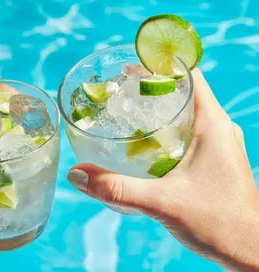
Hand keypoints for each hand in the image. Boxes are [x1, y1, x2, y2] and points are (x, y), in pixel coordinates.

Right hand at [67, 69, 258, 270]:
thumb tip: (78, 174)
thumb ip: (117, 188)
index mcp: (213, 124)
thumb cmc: (219, 223)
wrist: (250, 252)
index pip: (189, 76)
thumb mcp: (162, 203)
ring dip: (160, 108)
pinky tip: (146, 144)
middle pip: (185, 92)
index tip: (130, 67)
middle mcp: (219, 128)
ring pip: (188, 113)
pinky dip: (168, 128)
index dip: (159, 66)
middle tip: (120, 89)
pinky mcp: (217, 160)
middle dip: (152, 87)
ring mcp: (220, 145)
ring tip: (128, 112)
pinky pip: (190, 132)